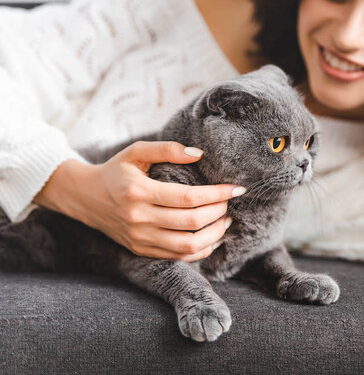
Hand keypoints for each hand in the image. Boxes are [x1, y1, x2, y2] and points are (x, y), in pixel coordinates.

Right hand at [34, 141, 244, 260]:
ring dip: (215, 233)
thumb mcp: (136, 152)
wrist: (84, 197)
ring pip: (188, 245)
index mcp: (138, 191)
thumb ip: (167, 149)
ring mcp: (140, 238)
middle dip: (219, 212)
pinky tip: (213, 237)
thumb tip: (200, 154)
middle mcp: (139, 218)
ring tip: (226, 219)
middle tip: (230, 202)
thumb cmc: (116, 170)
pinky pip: (178, 256)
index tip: (236, 188)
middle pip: (192, 222)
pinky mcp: (141, 250)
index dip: (217, 194)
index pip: (188, 197)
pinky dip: (201, 250)